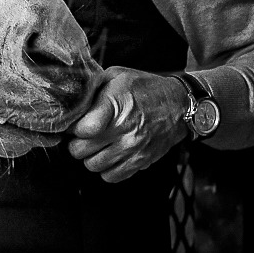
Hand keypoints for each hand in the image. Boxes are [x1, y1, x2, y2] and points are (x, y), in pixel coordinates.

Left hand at [67, 67, 188, 182]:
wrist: (180, 105)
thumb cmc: (146, 88)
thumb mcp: (117, 75)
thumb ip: (92, 85)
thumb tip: (73, 95)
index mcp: (115, 105)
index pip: (83, 129)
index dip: (73, 127)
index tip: (75, 123)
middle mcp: (124, 130)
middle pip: (81, 150)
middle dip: (76, 142)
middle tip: (82, 135)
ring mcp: (133, 148)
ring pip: (93, 165)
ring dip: (90, 156)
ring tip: (95, 145)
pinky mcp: (141, 162)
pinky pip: (112, 176)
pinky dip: (106, 169)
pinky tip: (108, 155)